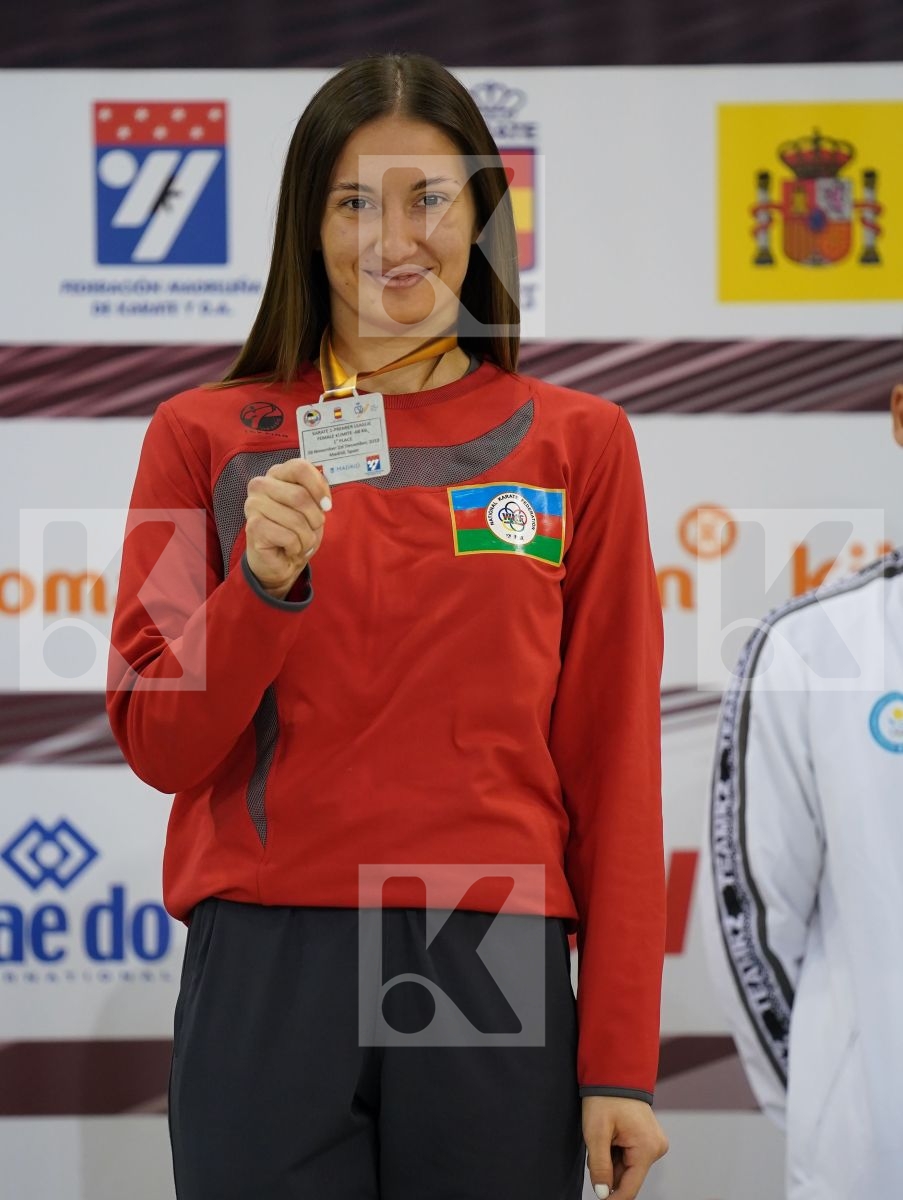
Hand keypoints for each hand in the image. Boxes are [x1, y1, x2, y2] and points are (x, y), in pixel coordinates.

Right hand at [243, 458, 331, 598]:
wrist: (280, 561)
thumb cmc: (297, 531)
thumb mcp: (313, 507)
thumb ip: (317, 493)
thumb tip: (324, 499)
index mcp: (276, 474)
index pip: (300, 467)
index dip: (319, 488)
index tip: (326, 505)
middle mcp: (260, 485)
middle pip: (300, 496)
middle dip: (315, 519)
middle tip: (311, 529)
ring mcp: (253, 505)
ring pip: (296, 520)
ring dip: (307, 537)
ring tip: (300, 541)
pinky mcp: (253, 527)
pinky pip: (289, 537)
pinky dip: (296, 547)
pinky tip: (288, 548)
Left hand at [582, 1096, 667, 1198]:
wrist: (615, 1072)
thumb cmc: (606, 1097)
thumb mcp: (596, 1133)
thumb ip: (599, 1166)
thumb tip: (603, 1193)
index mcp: (647, 1148)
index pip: (629, 1188)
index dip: (612, 1198)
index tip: (599, 1199)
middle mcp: (656, 1148)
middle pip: (627, 1177)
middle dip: (608, 1170)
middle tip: (596, 1147)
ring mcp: (654, 1143)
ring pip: (627, 1167)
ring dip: (611, 1159)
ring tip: (603, 1137)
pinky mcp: (649, 1139)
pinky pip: (630, 1156)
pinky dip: (616, 1152)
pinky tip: (610, 1135)